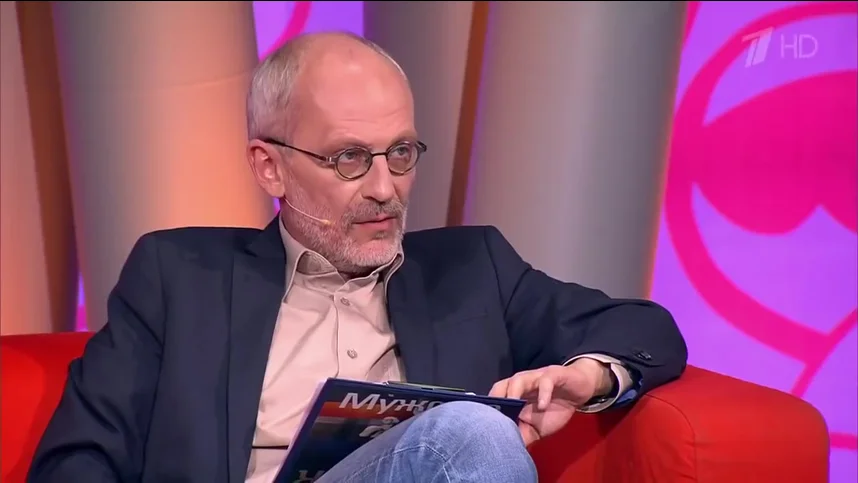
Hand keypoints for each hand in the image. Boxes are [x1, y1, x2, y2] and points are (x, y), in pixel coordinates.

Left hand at [489, 359, 612, 445]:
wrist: (578, 391)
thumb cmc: (554, 407)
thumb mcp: (537, 427)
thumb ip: (523, 434)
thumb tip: (506, 449)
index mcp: (514, 394)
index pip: (495, 397)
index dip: (487, 407)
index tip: (480, 421)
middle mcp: (521, 383)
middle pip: (502, 385)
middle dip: (496, 398)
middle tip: (493, 414)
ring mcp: (536, 378)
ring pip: (519, 379)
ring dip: (514, 392)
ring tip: (513, 405)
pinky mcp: (554, 375)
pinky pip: (546, 382)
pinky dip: (543, 393)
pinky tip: (543, 405)